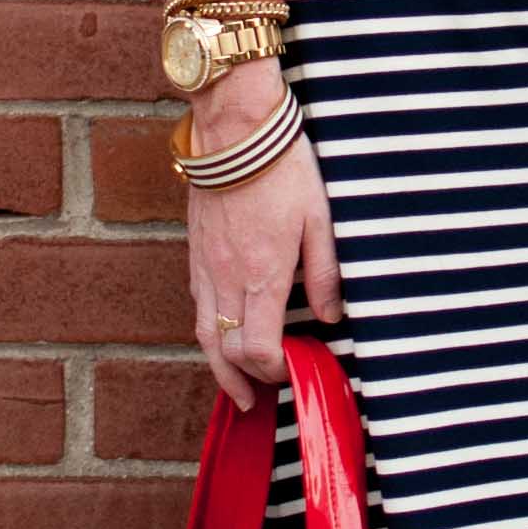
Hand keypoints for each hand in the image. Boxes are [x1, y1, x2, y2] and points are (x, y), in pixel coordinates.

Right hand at [184, 64, 342, 408]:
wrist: (235, 129)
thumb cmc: (284, 169)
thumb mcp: (321, 220)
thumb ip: (327, 274)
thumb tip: (332, 318)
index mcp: (262, 276)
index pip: (257, 349)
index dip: (274, 371)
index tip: (294, 372)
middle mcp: (226, 278)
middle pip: (222, 351)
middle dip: (239, 381)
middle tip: (257, 399)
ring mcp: (205, 265)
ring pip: (203, 331)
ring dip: (218, 363)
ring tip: (234, 384)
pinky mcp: (196, 249)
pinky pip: (198, 302)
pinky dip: (209, 328)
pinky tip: (223, 330)